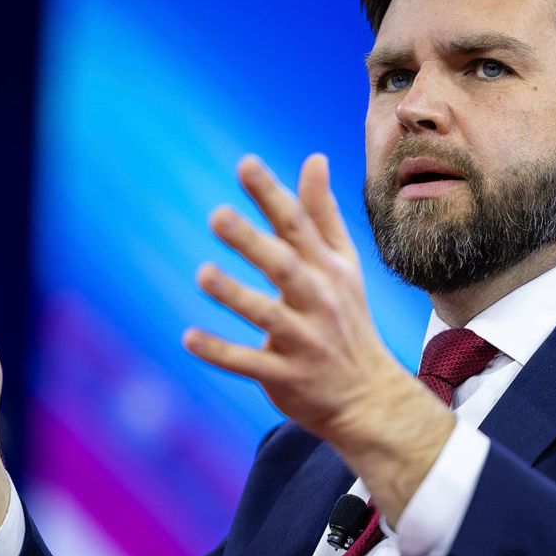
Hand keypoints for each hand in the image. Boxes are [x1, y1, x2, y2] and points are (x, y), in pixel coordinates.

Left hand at [182, 155, 453, 522]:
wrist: (367, 396)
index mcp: (327, 269)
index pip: (298, 226)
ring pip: (267, 315)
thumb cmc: (347, 319)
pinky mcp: (286, 377)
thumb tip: (315, 158)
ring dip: (235, 295)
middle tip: (217, 216)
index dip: (272, 195)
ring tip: (204, 274)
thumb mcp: (342, 265)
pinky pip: (250, 363)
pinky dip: (220, 352)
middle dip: (252, 241)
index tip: (245, 164)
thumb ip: (322, 214)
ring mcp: (303, 340)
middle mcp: (317, 301)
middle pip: (284, 266)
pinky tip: (188, 337)